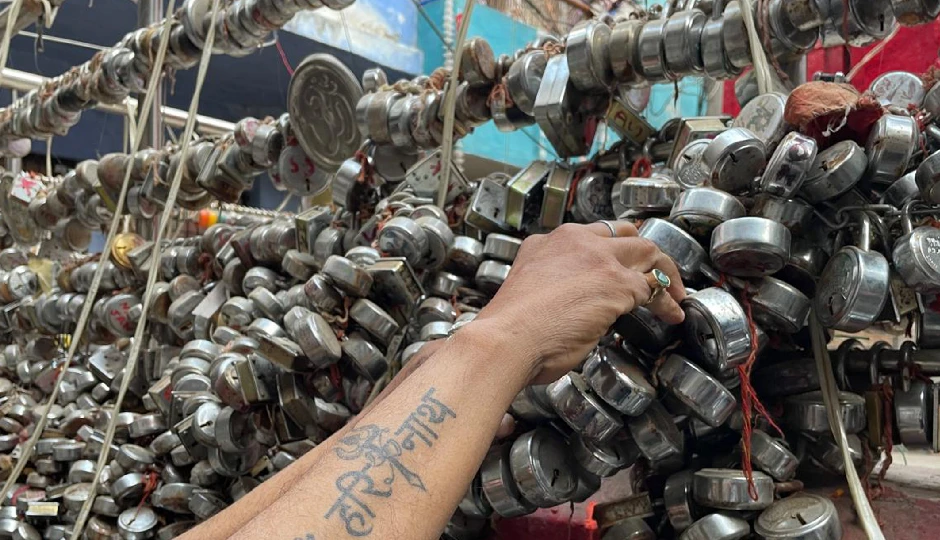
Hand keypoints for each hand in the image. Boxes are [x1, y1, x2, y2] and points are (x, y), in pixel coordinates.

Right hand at [472, 221, 686, 383]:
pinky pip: (653, 286)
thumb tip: (579, 304)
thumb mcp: (531, 291)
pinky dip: (666, 301)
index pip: (591, 237)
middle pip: (624, 234)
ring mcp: (596, 258)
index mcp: (546, 243)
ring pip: (646, 251)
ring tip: (675, 296)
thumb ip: (557, 287)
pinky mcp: (616, 281)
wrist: (505, 340)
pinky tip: (670, 314)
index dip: (613, 254)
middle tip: (656, 277)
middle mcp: (572, 241)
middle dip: (645, 255)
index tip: (621, 270)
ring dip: (664, 273)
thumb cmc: (509, 332)